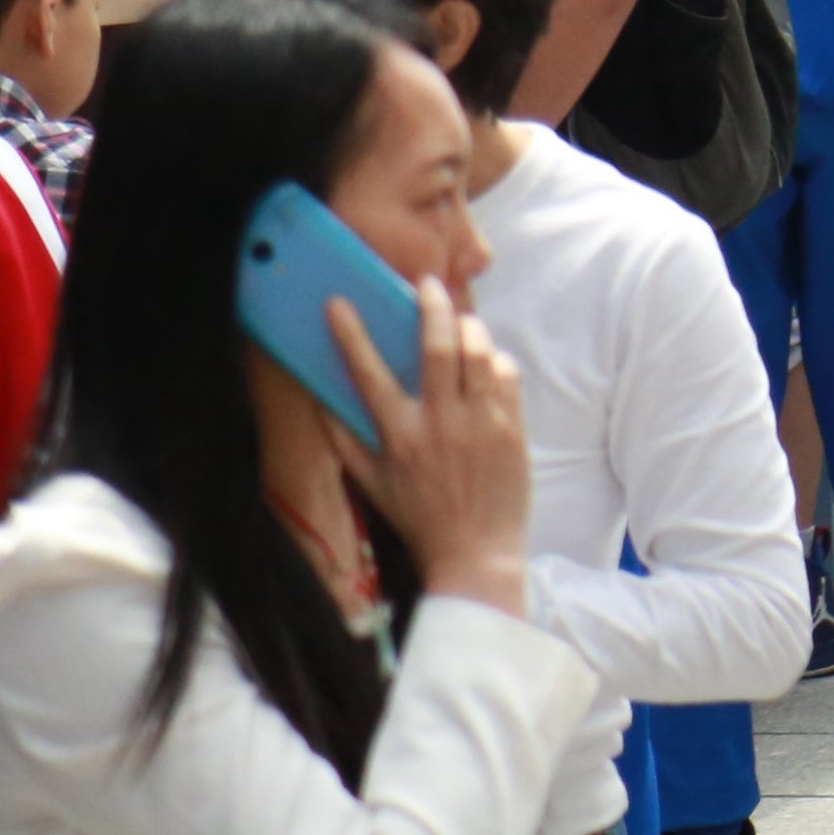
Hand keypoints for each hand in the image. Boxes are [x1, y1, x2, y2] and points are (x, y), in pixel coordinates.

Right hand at [331, 283, 530, 603]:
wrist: (476, 551)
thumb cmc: (420, 517)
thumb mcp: (371, 483)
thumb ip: (345, 441)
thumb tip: (320, 402)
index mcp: (398, 436)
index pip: (367, 373)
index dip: (350, 334)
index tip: (339, 303)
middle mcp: (439, 423)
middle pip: (437, 347)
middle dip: (431, 307)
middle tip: (427, 283)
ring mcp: (480, 423)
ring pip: (478, 353)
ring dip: (469, 328)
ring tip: (461, 320)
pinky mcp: (513, 427)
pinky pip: (506, 375)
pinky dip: (496, 360)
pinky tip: (486, 362)